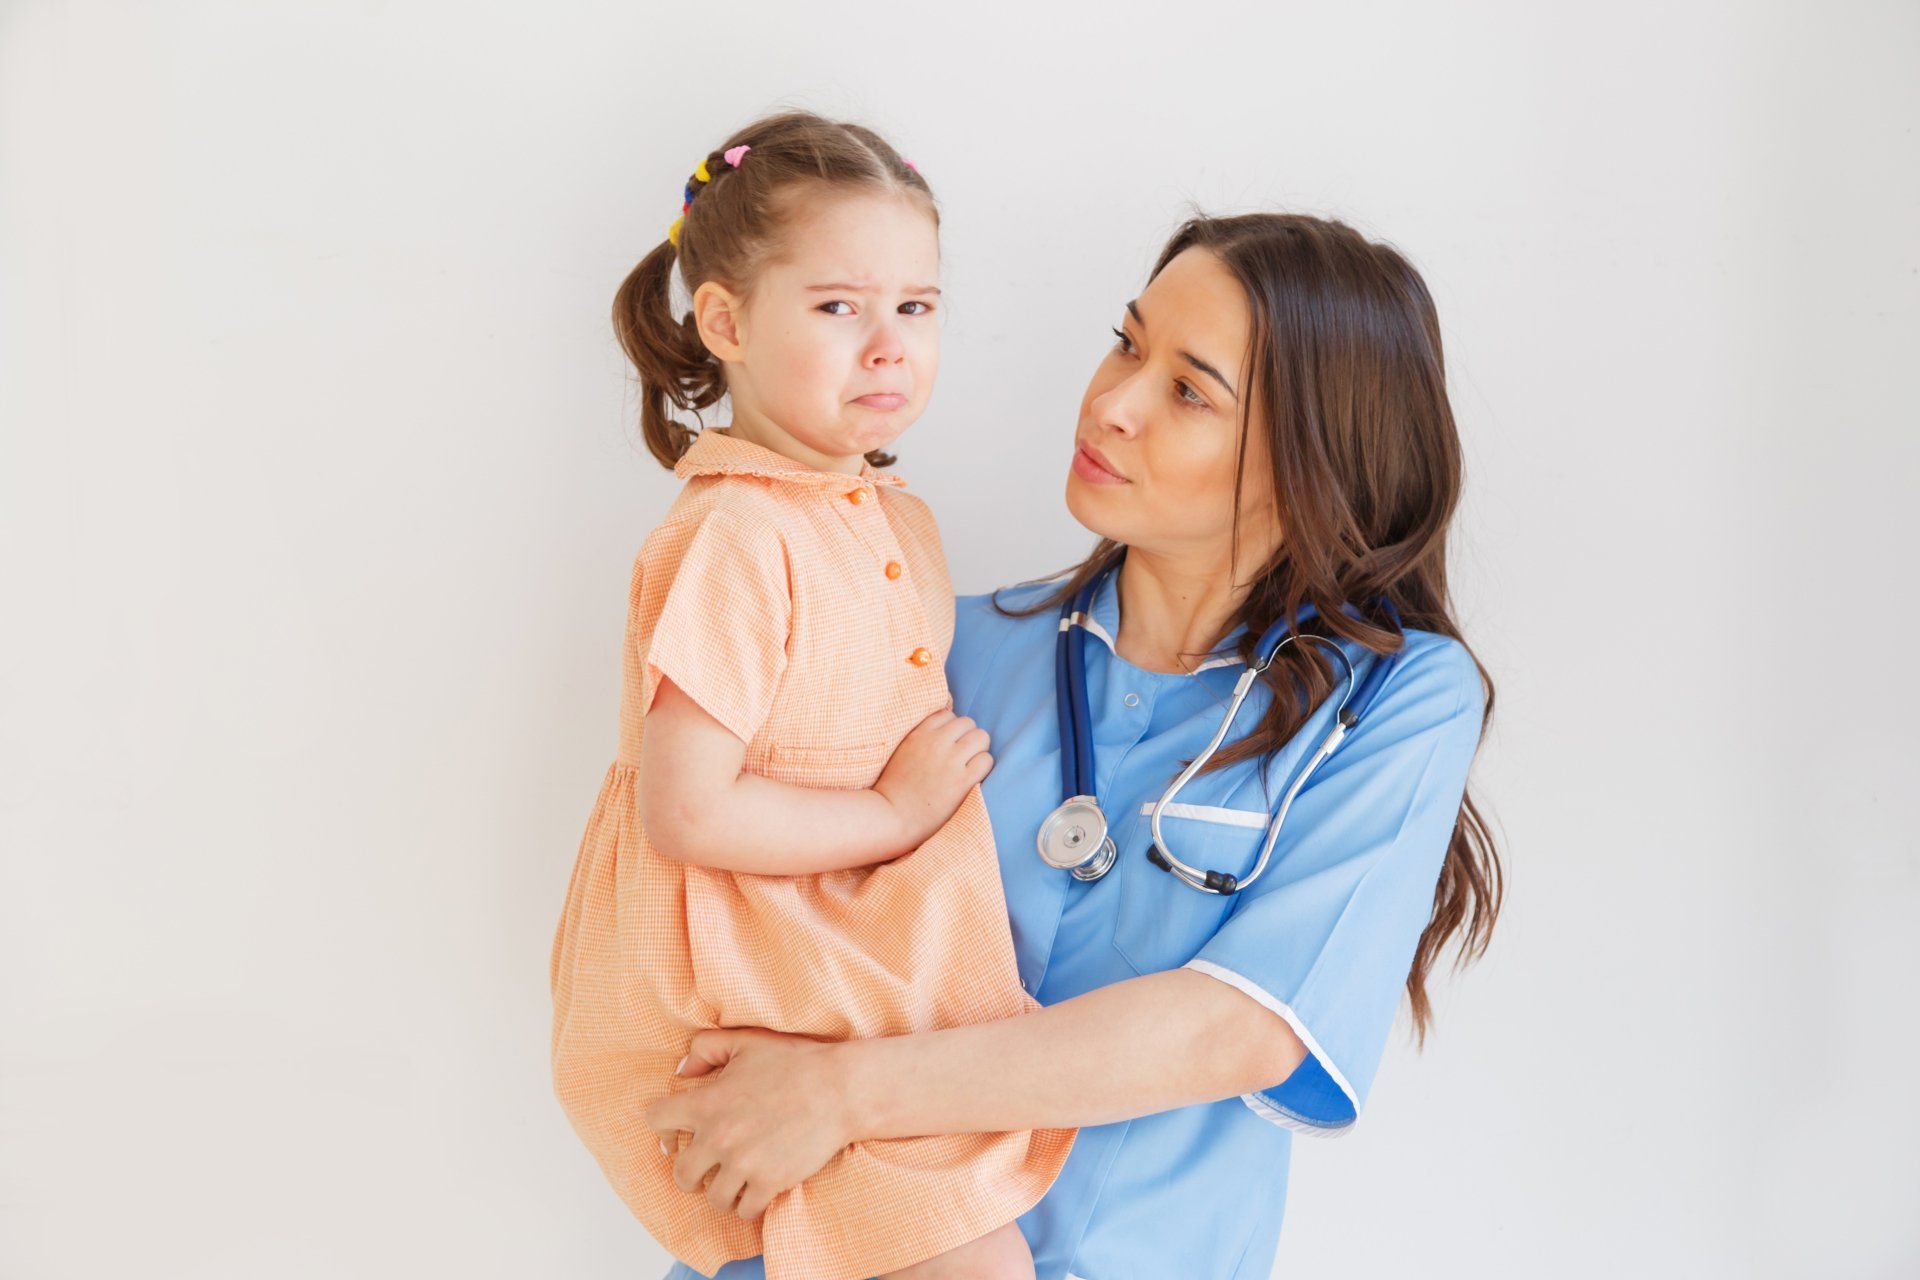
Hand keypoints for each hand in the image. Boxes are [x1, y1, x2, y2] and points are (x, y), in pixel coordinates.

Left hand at [645, 1028, 857, 1221]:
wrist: (840, 1090)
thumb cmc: (795, 1063)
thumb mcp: (747, 1042)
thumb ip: (706, 1048)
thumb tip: (682, 1071)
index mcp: (707, 1102)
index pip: (657, 1120)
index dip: (664, 1127)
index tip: (678, 1132)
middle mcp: (719, 1137)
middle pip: (681, 1174)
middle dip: (692, 1172)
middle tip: (707, 1167)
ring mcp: (743, 1163)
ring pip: (713, 1198)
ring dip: (723, 1191)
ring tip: (736, 1180)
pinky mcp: (769, 1183)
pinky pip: (744, 1210)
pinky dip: (749, 1203)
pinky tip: (759, 1189)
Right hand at [873, 709, 992, 848]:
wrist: (892, 816)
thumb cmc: (893, 789)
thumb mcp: (901, 753)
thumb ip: (919, 740)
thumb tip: (941, 734)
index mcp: (919, 734)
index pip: (947, 715)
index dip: (951, 730)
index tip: (949, 744)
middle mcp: (936, 742)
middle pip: (968, 723)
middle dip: (967, 737)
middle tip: (962, 756)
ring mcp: (951, 760)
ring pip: (981, 737)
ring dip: (979, 750)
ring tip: (970, 765)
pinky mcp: (962, 780)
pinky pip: (986, 760)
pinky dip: (983, 767)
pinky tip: (973, 777)